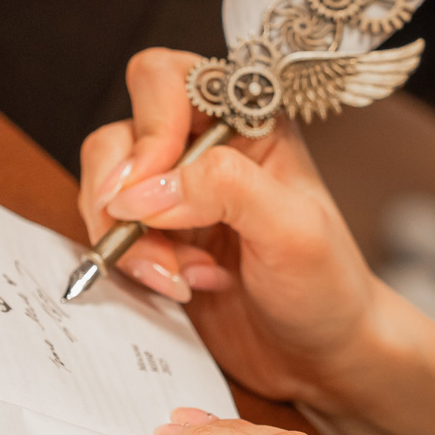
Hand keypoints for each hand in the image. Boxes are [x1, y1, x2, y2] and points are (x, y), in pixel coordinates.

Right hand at [78, 48, 415, 411]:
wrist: (322, 355)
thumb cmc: (328, 285)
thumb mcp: (293, 229)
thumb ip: (226, 189)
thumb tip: (145, 190)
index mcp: (244, 121)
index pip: (167, 79)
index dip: (150, 125)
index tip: (152, 184)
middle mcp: (201, 149)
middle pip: (120, 136)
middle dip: (124, 194)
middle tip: (153, 238)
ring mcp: (172, 198)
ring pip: (106, 190)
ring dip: (132, 241)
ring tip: (185, 276)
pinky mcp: (155, 242)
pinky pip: (110, 239)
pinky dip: (133, 266)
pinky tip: (184, 286)